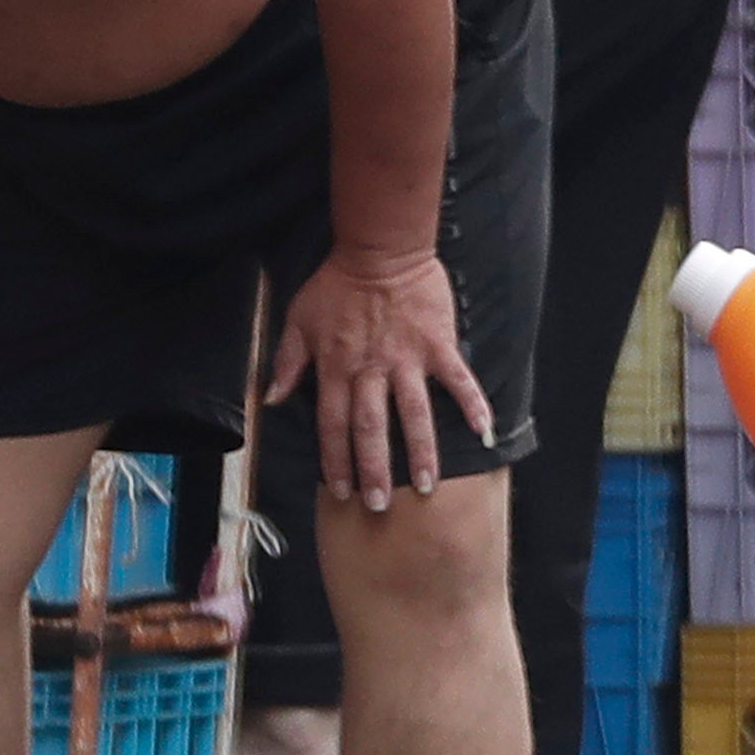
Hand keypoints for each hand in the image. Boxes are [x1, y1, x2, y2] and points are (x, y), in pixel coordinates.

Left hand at [270, 243, 494, 512]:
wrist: (380, 249)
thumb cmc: (337, 284)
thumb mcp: (298, 319)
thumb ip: (287, 362)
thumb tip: (270, 399)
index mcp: (336, 368)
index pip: (333, 425)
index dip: (335, 461)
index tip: (341, 491)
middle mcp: (370, 370)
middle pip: (371, 429)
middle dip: (374, 470)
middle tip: (381, 505)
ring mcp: (407, 359)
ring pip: (413, 413)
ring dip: (419, 452)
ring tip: (427, 486)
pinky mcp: (437, 344)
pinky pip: (457, 378)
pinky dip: (472, 403)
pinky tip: (485, 429)